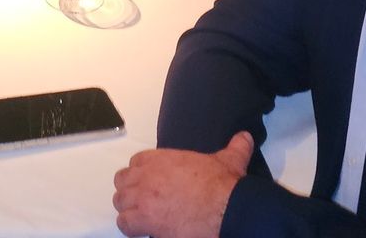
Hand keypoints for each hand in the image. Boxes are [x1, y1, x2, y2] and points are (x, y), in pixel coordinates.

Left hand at [112, 132, 252, 237]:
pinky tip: (141, 231)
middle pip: (123, 181)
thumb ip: (234, 147)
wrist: (225, 208)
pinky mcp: (145, 221)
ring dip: (129, 209)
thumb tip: (244, 137)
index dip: (141, 173)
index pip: (136, 162)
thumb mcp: (229, 160)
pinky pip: (125, 224)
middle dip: (130, 191)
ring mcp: (143, 198)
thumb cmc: (223, 185)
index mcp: (161, 159)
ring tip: (141, 217)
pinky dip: (131, 228)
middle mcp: (147, 176)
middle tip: (144, 201)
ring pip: (120, 202)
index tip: (150, 183)